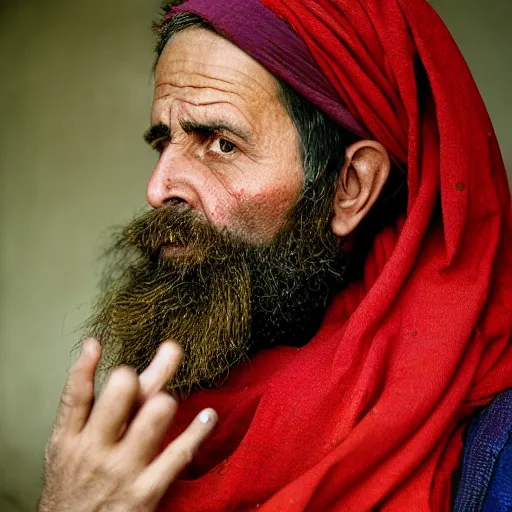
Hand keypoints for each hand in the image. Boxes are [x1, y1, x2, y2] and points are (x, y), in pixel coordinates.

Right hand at [39, 338, 216, 511]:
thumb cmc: (72, 490)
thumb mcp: (63, 450)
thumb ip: (82, 407)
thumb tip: (92, 352)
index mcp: (70, 438)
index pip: (76, 395)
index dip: (85, 366)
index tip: (97, 344)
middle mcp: (95, 448)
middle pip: (122, 395)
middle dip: (143, 374)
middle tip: (165, 358)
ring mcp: (122, 468)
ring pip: (152, 416)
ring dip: (165, 400)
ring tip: (170, 400)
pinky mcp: (147, 489)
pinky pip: (178, 453)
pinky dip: (198, 431)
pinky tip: (208, 416)